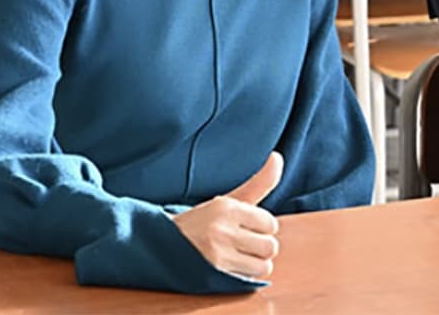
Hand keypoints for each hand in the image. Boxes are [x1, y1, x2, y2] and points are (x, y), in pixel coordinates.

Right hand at [172, 152, 282, 279]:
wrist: (161, 246)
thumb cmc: (203, 223)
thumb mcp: (227, 202)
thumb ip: (257, 183)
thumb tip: (278, 157)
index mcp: (226, 207)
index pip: (270, 223)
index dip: (261, 229)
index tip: (245, 229)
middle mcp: (222, 228)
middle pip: (270, 246)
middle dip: (260, 248)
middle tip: (242, 245)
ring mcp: (216, 253)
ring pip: (263, 266)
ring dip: (254, 265)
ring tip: (236, 258)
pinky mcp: (212, 275)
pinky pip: (248, 281)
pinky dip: (243, 278)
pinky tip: (229, 269)